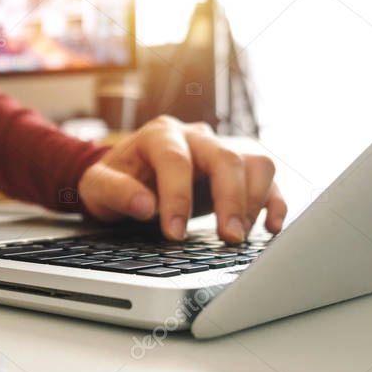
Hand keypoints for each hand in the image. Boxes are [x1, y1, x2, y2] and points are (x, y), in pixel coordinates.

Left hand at [77, 116, 286, 241]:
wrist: (124, 174)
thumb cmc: (113, 177)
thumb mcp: (97, 185)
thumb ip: (116, 192)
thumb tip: (144, 206)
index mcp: (159, 135)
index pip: (175, 160)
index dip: (177, 197)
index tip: (175, 233)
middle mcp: (194, 136)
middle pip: (225, 157)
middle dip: (229, 198)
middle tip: (227, 237)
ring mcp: (219, 149)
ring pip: (254, 162)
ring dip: (254, 200)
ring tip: (240, 235)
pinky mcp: (236, 169)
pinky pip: (266, 178)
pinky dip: (273, 201)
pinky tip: (269, 227)